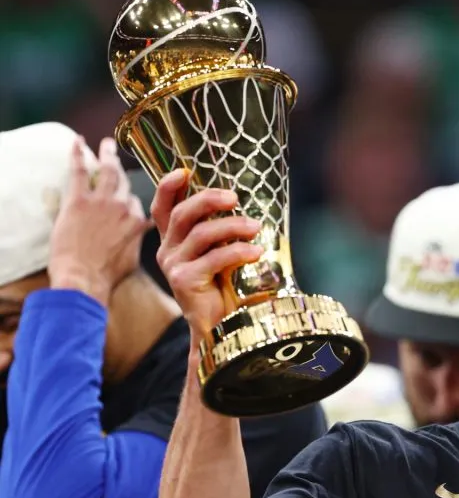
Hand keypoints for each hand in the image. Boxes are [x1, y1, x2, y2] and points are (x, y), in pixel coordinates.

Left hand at [48, 137, 148, 307]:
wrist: (84, 278)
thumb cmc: (105, 276)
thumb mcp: (130, 261)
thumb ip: (135, 243)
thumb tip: (140, 238)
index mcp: (137, 223)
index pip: (136, 204)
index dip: (129, 201)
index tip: (126, 197)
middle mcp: (124, 208)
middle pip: (126, 184)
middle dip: (124, 170)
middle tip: (120, 158)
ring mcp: (103, 202)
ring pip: (109, 171)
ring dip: (107, 154)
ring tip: (106, 144)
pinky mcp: (80, 200)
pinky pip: (80, 171)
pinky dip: (78, 154)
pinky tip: (77, 141)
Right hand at [150, 169, 262, 337]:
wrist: (221, 326)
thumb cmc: (224, 287)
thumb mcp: (221, 253)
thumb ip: (222, 233)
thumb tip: (241, 203)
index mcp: (173, 241)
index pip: (162, 208)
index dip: (168, 187)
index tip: (184, 171)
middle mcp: (168, 251)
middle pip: (183, 214)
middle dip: (209, 200)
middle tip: (235, 198)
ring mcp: (174, 266)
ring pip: (202, 234)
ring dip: (233, 226)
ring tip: (256, 228)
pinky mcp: (184, 281)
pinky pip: (214, 258)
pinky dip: (239, 251)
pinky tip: (257, 253)